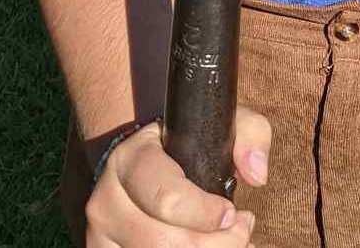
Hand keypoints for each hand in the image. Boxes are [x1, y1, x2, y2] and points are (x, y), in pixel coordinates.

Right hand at [85, 106, 270, 246]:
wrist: (145, 160)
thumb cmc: (188, 144)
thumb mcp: (219, 124)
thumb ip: (249, 135)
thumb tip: (257, 174)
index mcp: (129, 161)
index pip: (166, 198)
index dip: (205, 214)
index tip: (233, 212)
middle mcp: (106, 202)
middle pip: (162, 243)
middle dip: (216, 244)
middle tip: (243, 230)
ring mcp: (101, 236)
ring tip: (233, 242)